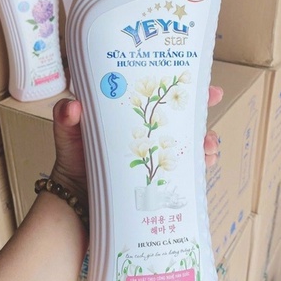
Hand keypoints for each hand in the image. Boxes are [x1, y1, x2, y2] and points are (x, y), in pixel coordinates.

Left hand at [50, 85, 223, 204]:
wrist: (76, 205)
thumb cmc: (73, 163)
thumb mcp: (68, 135)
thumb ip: (66, 119)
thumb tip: (72, 106)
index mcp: (131, 116)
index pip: (157, 93)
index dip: (179, 82)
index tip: (197, 75)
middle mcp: (148, 133)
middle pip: (182, 115)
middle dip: (202, 106)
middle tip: (214, 99)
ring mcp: (157, 157)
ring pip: (190, 142)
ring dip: (206, 138)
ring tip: (208, 143)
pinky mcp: (162, 180)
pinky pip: (188, 171)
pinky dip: (201, 166)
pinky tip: (206, 164)